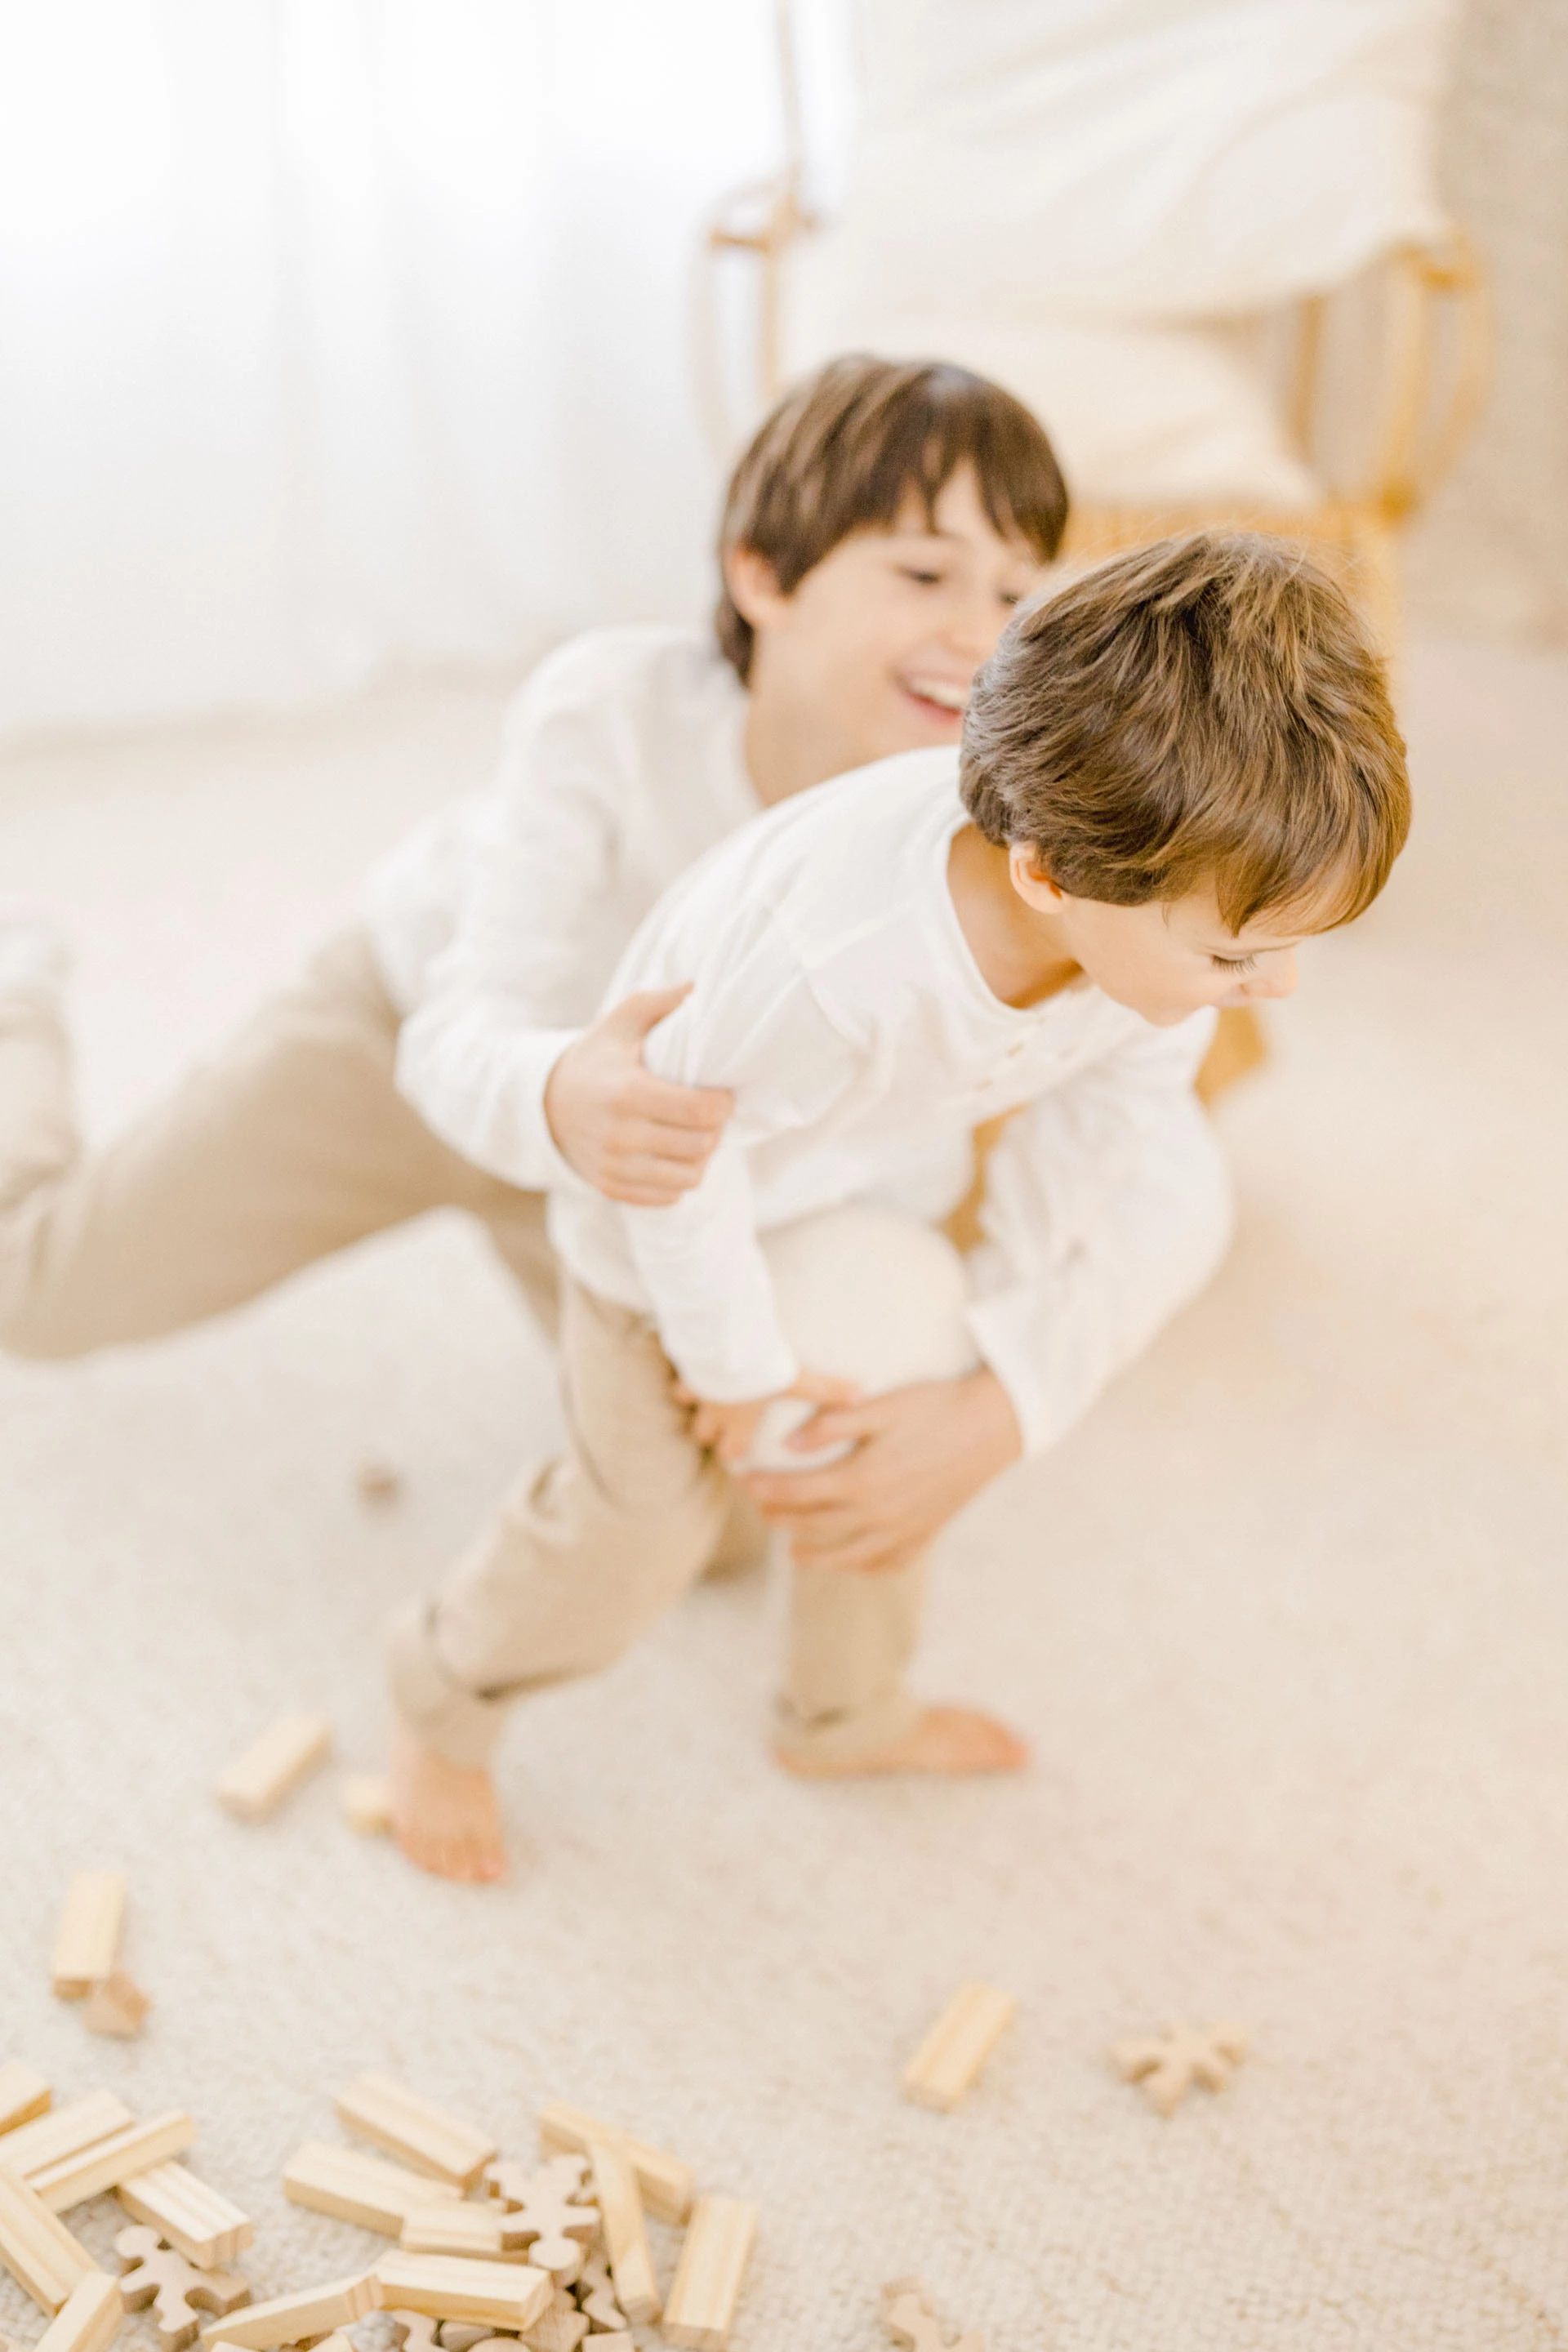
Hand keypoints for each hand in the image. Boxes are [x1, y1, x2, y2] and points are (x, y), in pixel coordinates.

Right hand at [544, 984, 732, 1203]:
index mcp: (627, 1092)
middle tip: (709, 1114)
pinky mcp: (610, 1188)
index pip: (700, 1111)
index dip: (723, 1104)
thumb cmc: (596, 1057)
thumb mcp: (622, 1021)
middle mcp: (620, 1135)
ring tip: (694, 1135)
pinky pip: (668, 1196)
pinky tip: (673, 1155)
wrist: (545, 1102)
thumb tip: (701, 987)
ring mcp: (614, 1166)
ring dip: (700, 1156)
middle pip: (700, 1145)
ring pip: (689, 1177)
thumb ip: (663, 1001)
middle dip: (715, 1129)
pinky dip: (678, 1178)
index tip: (721, 1094)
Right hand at [687, 1370, 861, 1465]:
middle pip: (705, 1434)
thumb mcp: (797, 1379)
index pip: (734, 1451)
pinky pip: (680, 1374)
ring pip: (688, 1406)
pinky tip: (691, 1364)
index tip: (740, 1459)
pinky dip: (686, 1373)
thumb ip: (827, 1391)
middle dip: (712, 1435)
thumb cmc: (759, 1367)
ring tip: (701, 1400)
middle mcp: (715, 1411)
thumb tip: (859, 1396)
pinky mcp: (686, 1365)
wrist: (722, 1341)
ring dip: (696, 1404)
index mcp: (740, 1422)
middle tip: (719, 1434)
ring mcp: (697, 1390)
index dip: (737, 1456)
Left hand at [738, 1368, 1022, 1573]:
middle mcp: (878, 1514)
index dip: (764, 1489)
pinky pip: (885, 1562)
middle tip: (759, 1508)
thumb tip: (788, 1446)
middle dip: (780, 1517)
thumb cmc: (935, 1408)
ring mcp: (903, 1530)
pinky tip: (850, 1561)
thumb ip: (831, 1425)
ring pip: (845, 1555)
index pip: (796, 1492)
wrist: (993, 1427)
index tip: (744, 1482)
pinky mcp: (925, 1534)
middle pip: (814, 1525)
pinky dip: (861, 1566)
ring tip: (792, 1550)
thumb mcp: (880, 1407)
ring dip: (813, 1554)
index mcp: (861, 1479)